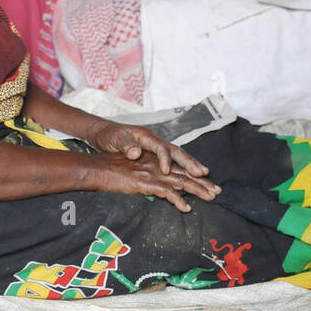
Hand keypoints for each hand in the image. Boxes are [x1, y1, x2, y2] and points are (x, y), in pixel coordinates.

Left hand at [86, 120, 210, 177]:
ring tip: (205, 176)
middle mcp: (155, 142)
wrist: (104, 132)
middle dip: (190, 162)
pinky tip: (191, 177)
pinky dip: (183, 169)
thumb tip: (135, 153)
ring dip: (191, 166)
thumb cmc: (109, 135)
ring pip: (178, 157)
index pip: (160, 147)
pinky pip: (173, 162)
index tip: (166, 171)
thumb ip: (125, 145)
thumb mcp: (114, 139)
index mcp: (145, 137)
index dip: (165, 159)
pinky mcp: (154, 155)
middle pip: (176, 151)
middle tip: (202, 173)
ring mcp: (156, 148)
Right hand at [91, 150, 219, 212]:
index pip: (181, 167)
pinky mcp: (145, 182)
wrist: (98, 168)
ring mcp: (152, 173)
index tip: (209, 182)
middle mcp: (157, 164)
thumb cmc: (113, 170)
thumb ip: (149, 177)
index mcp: (156, 161)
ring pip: (181, 181)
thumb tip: (161, 187)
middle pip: (185, 173)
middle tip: (218, 191)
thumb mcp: (135, 171)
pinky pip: (166, 192)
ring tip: (211, 197)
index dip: (196, 174)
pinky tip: (186, 208)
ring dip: (198, 190)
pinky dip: (177, 200)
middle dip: (203, 183)